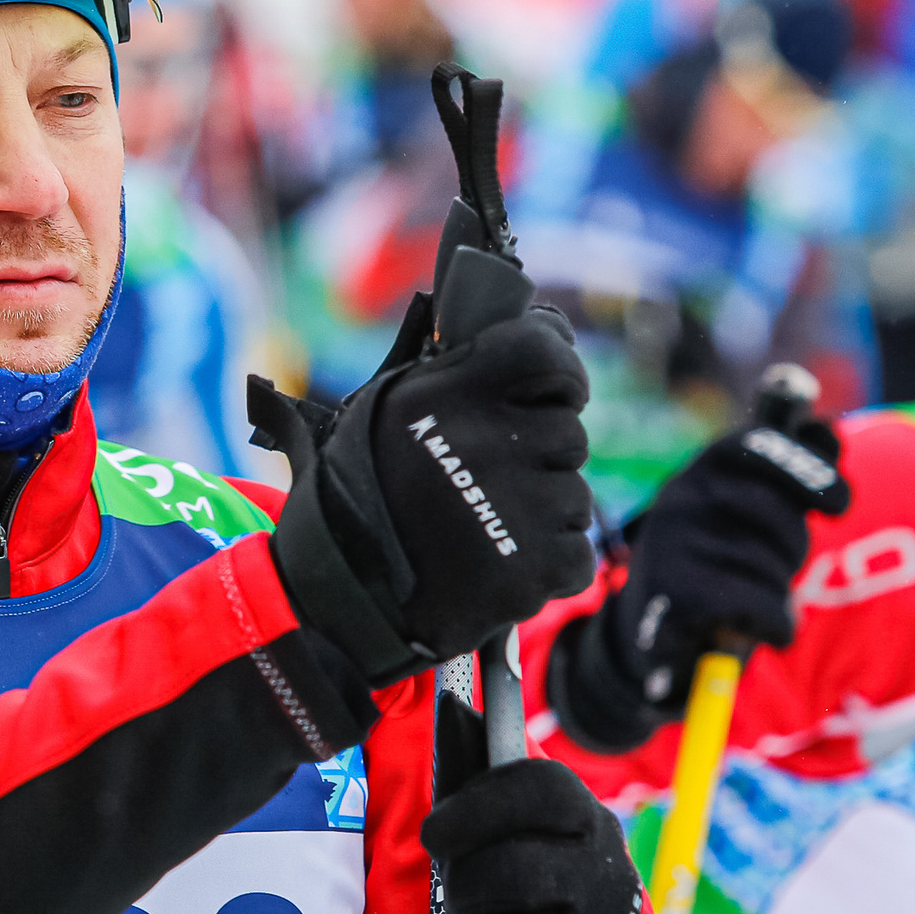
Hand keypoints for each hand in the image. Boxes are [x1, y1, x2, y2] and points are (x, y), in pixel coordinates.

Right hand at [251, 296, 596, 687]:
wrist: (339, 596)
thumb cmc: (360, 492)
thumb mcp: (389, 407)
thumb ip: (458, 369)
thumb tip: (531, 317)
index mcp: (451, 393)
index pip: (547, 351)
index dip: (558, 369)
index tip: (549, 389)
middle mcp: (489, 442)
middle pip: (567, 431)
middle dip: (539, 453)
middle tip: (489, 478)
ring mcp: (517, 508)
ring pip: (573, 496)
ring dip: (541, 512)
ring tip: (481, 529)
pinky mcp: (535, 569)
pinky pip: (575, 554)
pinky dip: (546, 564)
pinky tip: (496, 564)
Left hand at [425, 698, 642, 913]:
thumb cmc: (540, 893)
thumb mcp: (528, 834)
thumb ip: (487, 781)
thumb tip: (453, 704)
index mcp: (591, 823)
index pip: (539, 788)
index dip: (474, 806)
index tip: (435, 834)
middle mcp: (610, 880)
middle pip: (505, 871)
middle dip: (462, 889)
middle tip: (459, 899)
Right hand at [551, 409, 848, 749]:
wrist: (658, 623)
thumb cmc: (722, 554)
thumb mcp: (753, 504)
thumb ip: (792, 468)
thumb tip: (826, 427)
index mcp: (706, 468)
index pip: (758, 445)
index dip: (808, 470)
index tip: (841, 506)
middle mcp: (682, 496)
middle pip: (777, 515)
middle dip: (795, 547)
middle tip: (780, 563)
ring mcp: (673, 544)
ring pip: (771, 566)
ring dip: (781, 590)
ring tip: (754, 595)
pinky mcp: (674, 594)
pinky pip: (761, 605)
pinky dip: (777, 624)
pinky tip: (763, 627)